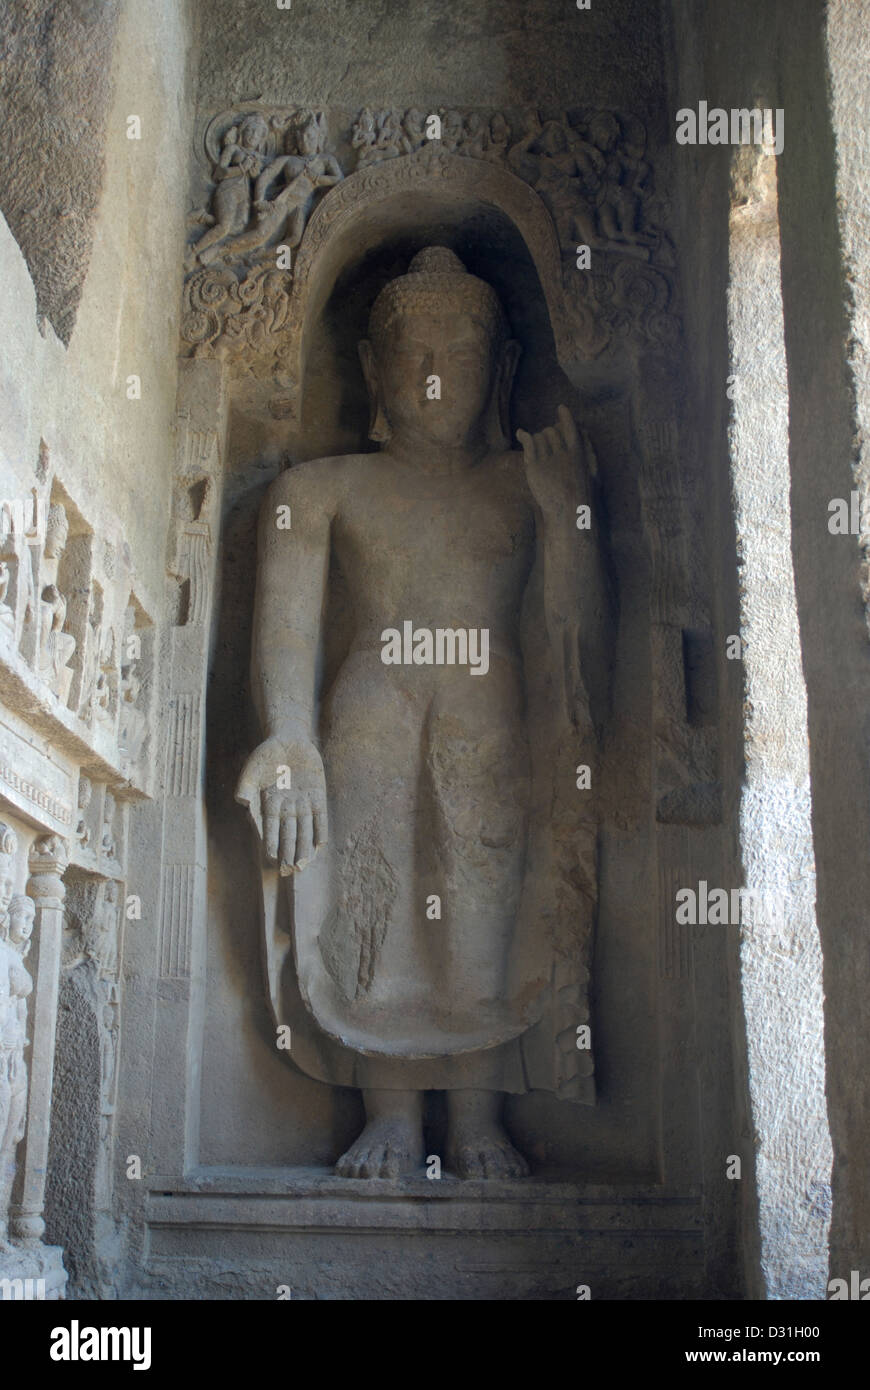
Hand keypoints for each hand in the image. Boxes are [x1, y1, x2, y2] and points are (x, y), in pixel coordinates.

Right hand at [235, 735, 327, 874]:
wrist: (289, 739)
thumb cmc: (266, 754)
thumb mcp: (253, 767)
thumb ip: (247, 784)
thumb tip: (241, 800)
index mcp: (270, 803)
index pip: (271, 827)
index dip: (271, 841)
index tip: (272, 857)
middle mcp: (287, 807)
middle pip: (289, 833)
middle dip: (289, 851)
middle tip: (290, 870)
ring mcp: (303, 802)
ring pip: (305, 829)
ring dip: (305, 846)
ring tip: (304, 864)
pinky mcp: (318, 795)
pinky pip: (320, 816)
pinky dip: (320, 829)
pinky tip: (320, 845)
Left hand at [517, 405, 591, 515]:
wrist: (567, 513)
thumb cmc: (579, 498)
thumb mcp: (591, 476)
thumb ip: (589, 457)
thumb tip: (586, 437)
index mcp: (578, 455)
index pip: (572, 429)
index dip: (566, 417)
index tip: (561, 407)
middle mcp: (563, 454)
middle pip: (552, 432)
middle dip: (547, 433)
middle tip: (544, 438)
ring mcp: (549, 460)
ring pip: (539, 437)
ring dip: (537, 438)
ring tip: (535, 444)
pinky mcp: (535, 467)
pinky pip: (529, 443)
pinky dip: (524, 436)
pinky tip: (520, 434)